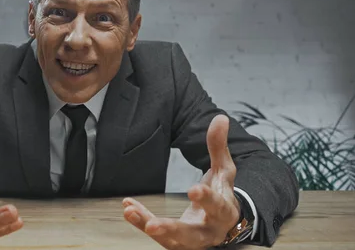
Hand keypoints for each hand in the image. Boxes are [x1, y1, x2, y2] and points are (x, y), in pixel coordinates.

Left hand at [123, 114, 240, 249]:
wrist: (225, 223)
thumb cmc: (222, 192)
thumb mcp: (223, 170)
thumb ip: (218, 146)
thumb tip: (220, 118)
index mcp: (224, 211)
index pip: (217, 206)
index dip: (206, 199)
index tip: (193, 190)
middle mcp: (209, 231)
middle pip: (193, 235)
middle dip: (173, 229)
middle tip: (153, 225)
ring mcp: (191, 241)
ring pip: (171, 240)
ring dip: (148, 226)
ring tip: (131, 212)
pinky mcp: (176, 243)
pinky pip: (158, 236)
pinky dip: (141, 222)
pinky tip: (128, 209)